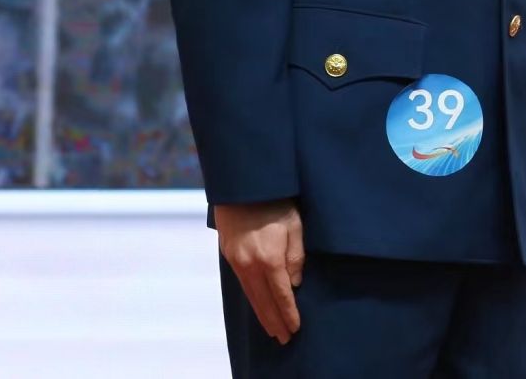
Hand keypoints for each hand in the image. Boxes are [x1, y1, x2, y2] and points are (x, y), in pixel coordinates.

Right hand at [215, 199, 304, 344]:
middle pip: (264, 301)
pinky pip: (242, 284)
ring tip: (271, 330)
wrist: (242, 185)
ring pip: (251, 295)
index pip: (282, 294)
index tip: (295, 328)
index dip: (289, 313)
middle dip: (275, 321)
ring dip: (262, 314)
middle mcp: (250, 264)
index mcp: (270, 257)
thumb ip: (296, 256)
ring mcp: (237, 261)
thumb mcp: (295, 224)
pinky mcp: (229, 255)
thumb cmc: (276, 200)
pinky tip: (258, 306)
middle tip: (284, 338)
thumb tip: (294, 284)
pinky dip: (251, 299)